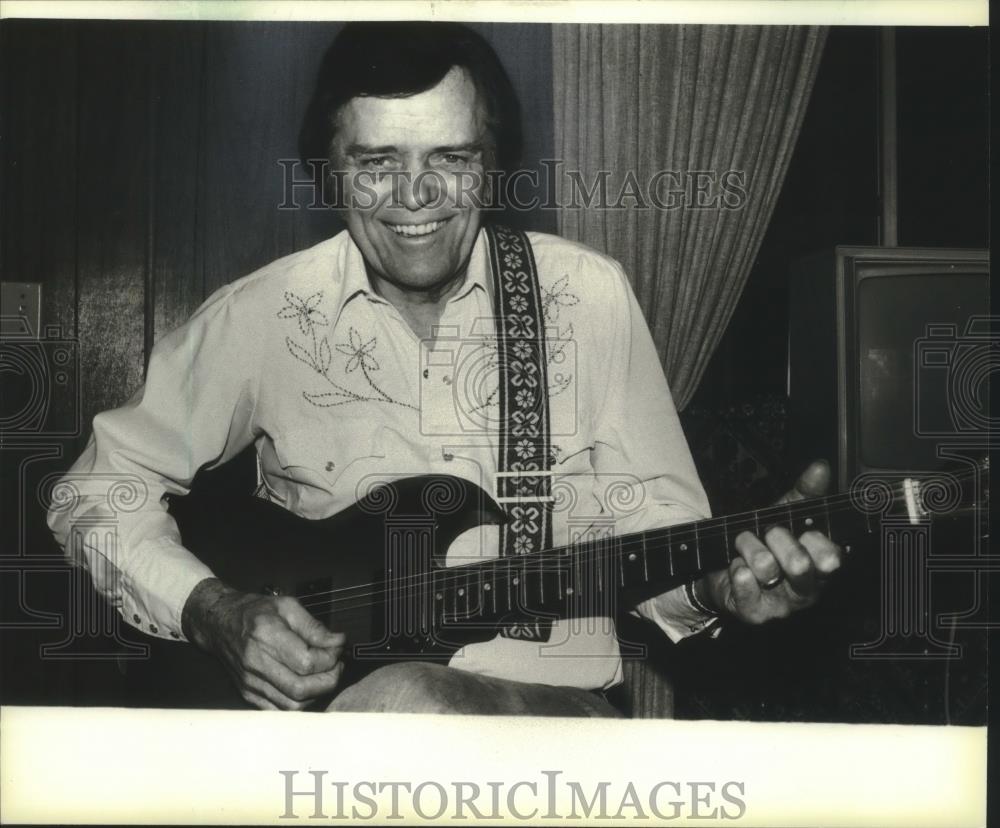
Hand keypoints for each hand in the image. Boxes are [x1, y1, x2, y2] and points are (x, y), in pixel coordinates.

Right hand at [182, 578, 345, 709]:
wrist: (219, 623)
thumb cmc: (254, 611)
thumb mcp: (287, 606)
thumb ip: (313, 626)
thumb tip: (337, 642)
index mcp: (266, 635)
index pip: (307, 662)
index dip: (330, 658)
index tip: (338, 647)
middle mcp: (256, 662)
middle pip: (301, 689)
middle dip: (329, 680)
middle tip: (337, 664)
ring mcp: (250, 682)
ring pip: (293, 705)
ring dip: (317, 693)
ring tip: (325, 674)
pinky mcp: (249, 694)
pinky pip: (280, 710)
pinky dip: (300, 702)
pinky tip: (308, 685)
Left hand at [696, 460, 842, 624]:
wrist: (724, 569)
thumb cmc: (764, 544)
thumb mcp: (784, 514)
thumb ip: (805, 492)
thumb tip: (820, 468)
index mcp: (820, 567)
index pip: (831, 557)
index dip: (813, 540)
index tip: (801, 530)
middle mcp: (806, 590)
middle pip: (799, 563)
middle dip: (776, 539)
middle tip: (767, 534)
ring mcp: (781, 606)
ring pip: (766, 568)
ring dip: (748, 548)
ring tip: (743, 547)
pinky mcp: (755, 613)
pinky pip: (744, 584)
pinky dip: (736, 568)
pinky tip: (736, 566)